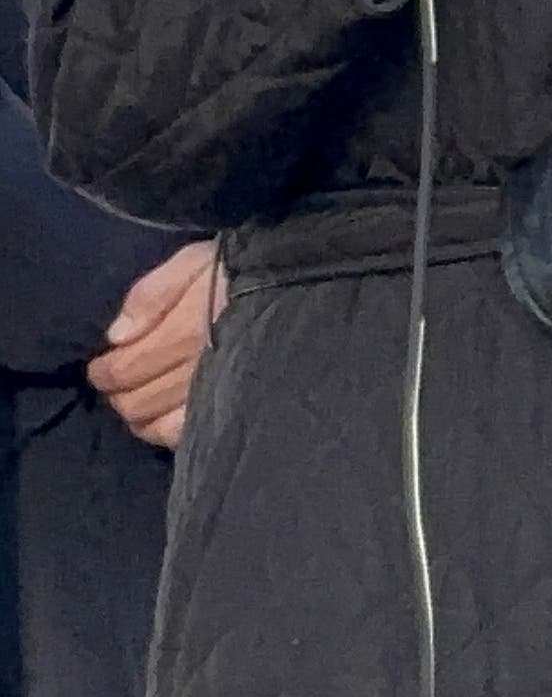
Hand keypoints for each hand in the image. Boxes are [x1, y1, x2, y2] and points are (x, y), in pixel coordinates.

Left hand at [88, 239, 224, 448]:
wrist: (305, 285)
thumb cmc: (245, 271)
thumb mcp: (194, 261)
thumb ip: (151, 294)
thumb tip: (117, 337)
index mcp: (180, 334)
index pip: (121, 371)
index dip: (102, 371)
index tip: (102, 364)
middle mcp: (194, 372)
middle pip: (134, 403)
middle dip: (119, 393)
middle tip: (121, 380)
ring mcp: (215, 395)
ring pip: (155, 425)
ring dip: (140, 415)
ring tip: (143, 399)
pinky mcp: (234, 409)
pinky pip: (187, 435)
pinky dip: (166, 431)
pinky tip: (168, 417)